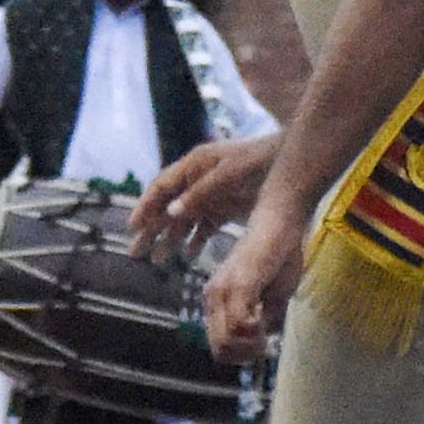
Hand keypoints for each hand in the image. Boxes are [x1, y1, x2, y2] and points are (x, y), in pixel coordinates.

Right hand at [130, 134, 276, 261]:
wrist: (291, 163)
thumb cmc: (258, 162)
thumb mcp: (228, 175)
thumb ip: (199, 193)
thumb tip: (170, 213)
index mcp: (194, 165)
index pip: (161, 187)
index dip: (145, 206)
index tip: (132, 227)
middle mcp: (197, 180)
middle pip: (168, 207)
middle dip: (151, 230)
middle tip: (136, 253)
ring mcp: (211, 196)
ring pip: (184, 221)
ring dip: (170, 240)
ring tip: (157, 261)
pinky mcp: (225, 208)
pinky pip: (204, 228)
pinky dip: (196, 241)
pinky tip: (188, 257)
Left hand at [198, 202, 305, 360]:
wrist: (281, 221)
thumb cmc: (280, 255)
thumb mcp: (273, 297)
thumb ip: (263, 319)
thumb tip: (259, 340)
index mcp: (219, 300)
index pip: (219, 347)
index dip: (242, 354)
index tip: (262, 342)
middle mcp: (214, 297)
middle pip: (220, 351)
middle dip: (246, 354)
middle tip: (265, 340)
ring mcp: (223, 291)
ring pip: (225, 343)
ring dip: (250, 346)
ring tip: (265, 328)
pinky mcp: (238, 285)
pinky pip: (239, 325)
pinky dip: (254, 332)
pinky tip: (265, 318)